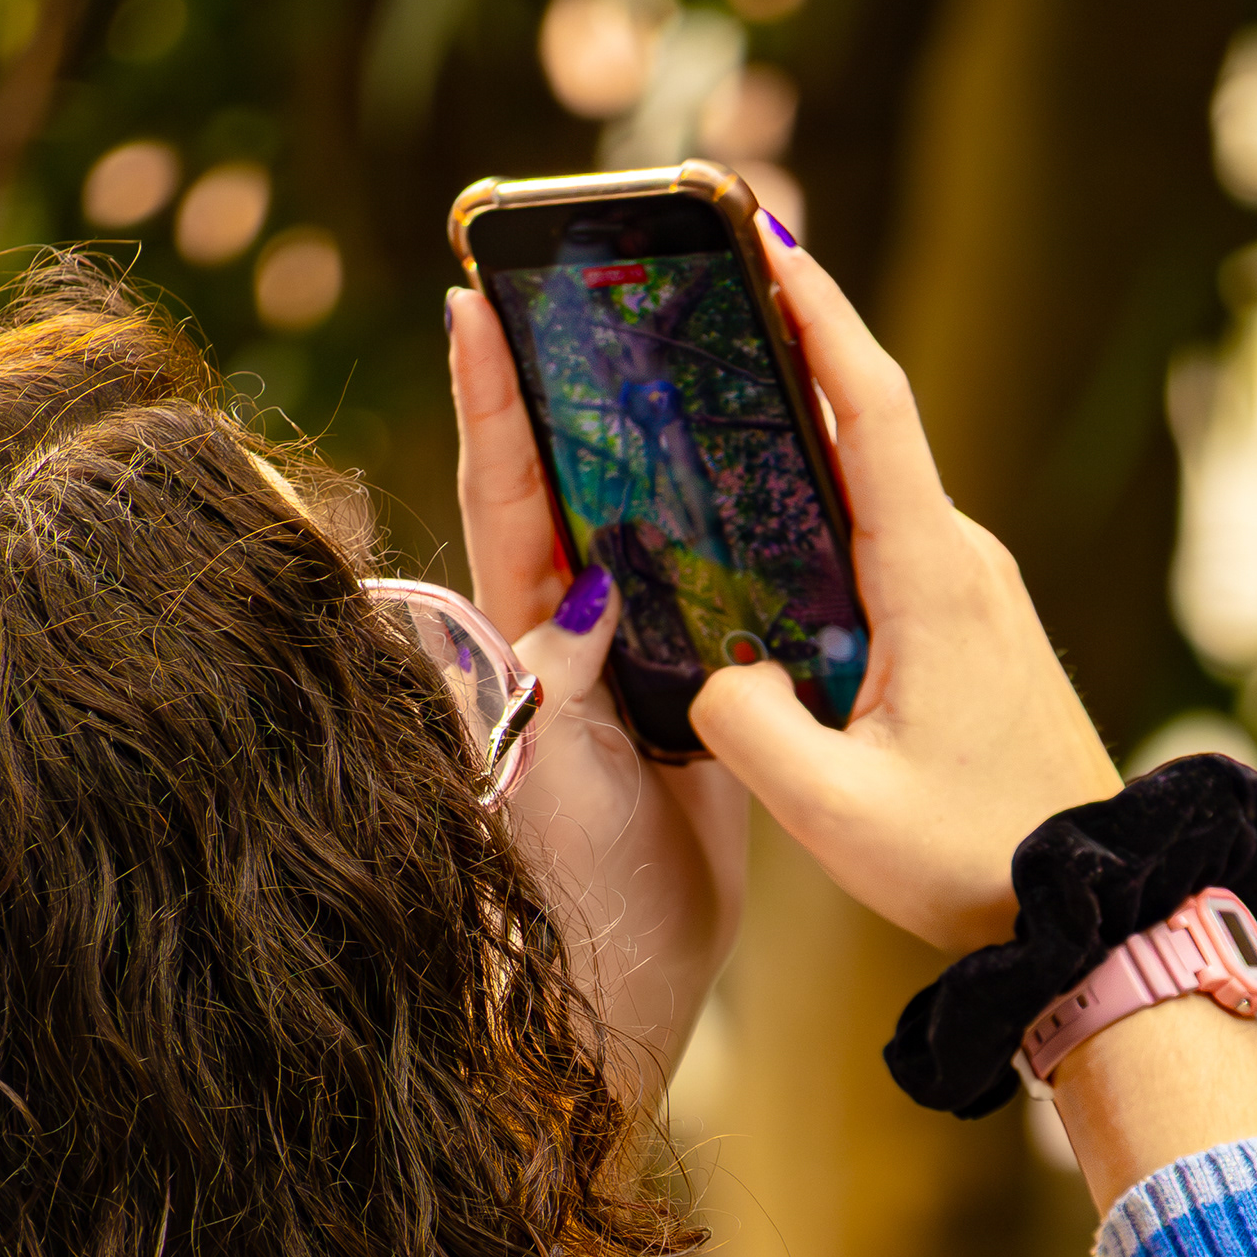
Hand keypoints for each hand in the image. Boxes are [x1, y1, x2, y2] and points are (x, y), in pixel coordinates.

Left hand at [445, 287, 748, 1093]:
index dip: (492, 394)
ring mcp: (639, 656)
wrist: (624, 975)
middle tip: (604, 280)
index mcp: (516, 629)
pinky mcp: (706, 693)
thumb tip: (592, 589)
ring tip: (698, 342)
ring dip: (672, 440)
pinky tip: (778, 465)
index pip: (502, 486)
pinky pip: (727, 590)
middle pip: (579, 479)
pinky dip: (745, 525)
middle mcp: (570, 628)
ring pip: (659, 524)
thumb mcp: (556, 763)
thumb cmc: (563, 878)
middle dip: (586, 382)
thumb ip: (566, 673)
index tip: (477, 298)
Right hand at [683, 217, 1121, 953]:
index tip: (764, 233)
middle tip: (697, 292)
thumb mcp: (832, 810)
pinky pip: (883, 543)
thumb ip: (744, 729)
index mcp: (933, 575)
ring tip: (703, 400)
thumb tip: (714, 673)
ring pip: (870, 490)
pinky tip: (759, 534)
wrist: (1095, 902)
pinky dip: (820, 515)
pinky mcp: (973, 627)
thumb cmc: (977, 858)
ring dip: (797, 441)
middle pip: (864, 425)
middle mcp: (963, 560)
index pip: (869, 406)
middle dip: (785, 349)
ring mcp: (975, 590)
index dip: (816, 310)